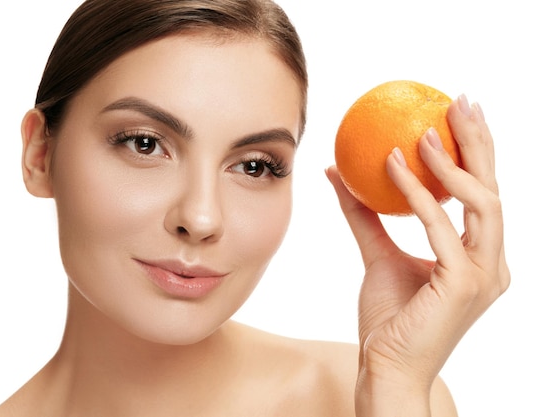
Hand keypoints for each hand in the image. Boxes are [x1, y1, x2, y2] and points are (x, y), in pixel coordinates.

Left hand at [326, 95, 509, 413]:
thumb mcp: (376, 254)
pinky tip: (393, 164)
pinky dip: (417, 193)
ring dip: (453, 162)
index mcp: (479, 256)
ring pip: (481, 203)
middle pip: (493, 188)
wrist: (384, 366)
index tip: (459, 114)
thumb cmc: (389, 318)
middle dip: (480, 141)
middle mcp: (492, 263)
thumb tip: (337, 172)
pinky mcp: (464, 285)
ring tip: (423, 130)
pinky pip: (440, 226)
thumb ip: (364, 214)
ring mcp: (484, 275)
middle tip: (459, 102)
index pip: (483, 193)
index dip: (477, 151)